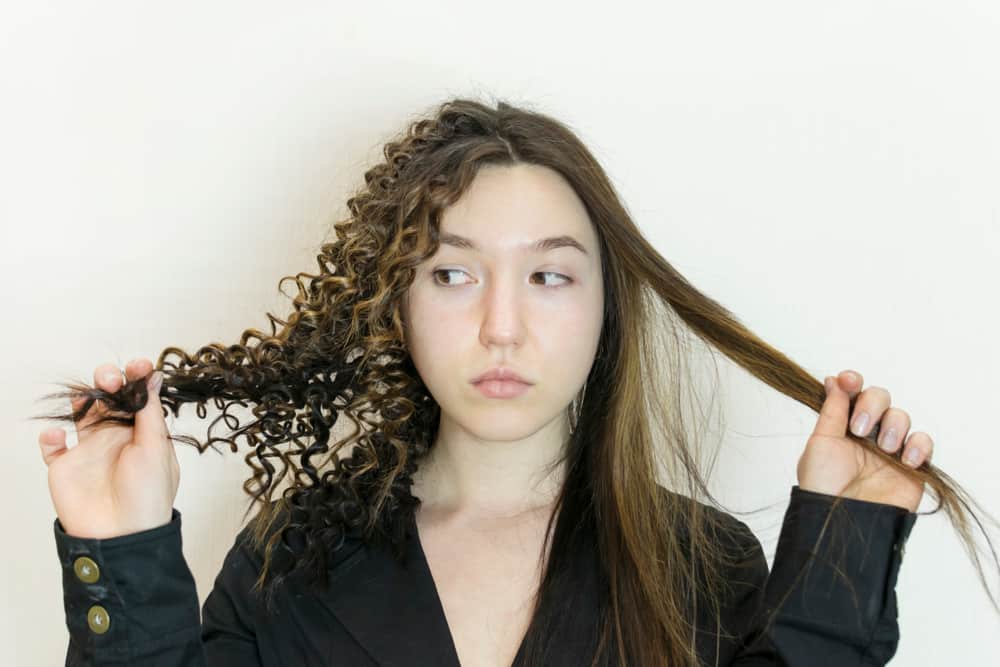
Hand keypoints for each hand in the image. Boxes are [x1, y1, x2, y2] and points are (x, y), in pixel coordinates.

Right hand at [37, 357, 178, 538]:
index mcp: (143, 433)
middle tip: (110, 378)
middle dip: (108, 380)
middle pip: (109, 398)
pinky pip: (52, 445)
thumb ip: (150, 413)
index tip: (138, 365)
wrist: (121, 536)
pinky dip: (50, 436)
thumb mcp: (155, 449)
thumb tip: (154, 377)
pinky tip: (57, 435)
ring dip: (82, 398)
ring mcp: (89, 450)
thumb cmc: (147, 496)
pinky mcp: (65, 466)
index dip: (138, 378)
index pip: (139, 397)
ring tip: (86, 396)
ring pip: (81, 413)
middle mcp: (116, 437)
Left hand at [797, 369, 931, 512]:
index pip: (852, 393)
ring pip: (902, 416)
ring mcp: (890, 448)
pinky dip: (918, 445)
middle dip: (872, 405)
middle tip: (861, 429)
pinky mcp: (912, 466)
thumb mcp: (820, 443)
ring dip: (894, 426)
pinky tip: (905, 459)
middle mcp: (867, 433)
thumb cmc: (824, 486)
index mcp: (841, 426)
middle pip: (880, 397)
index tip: (849, 380)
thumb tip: (834, 380)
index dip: (853, 382)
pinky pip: (924, 442)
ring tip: (884, 449)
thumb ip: (831, 410)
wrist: (844, 521)